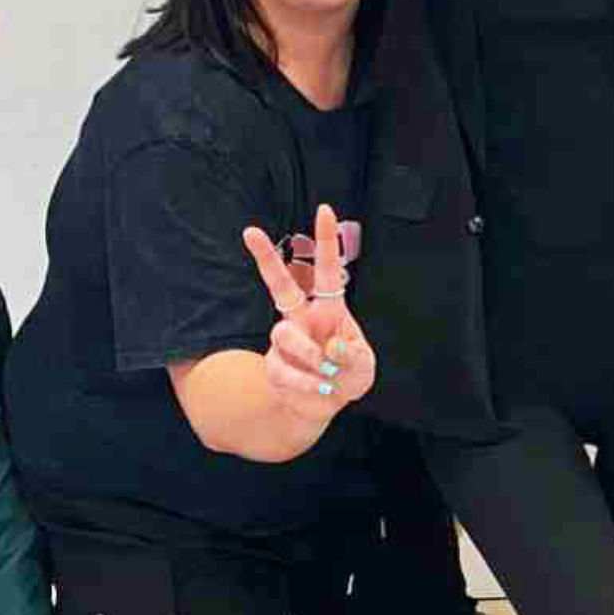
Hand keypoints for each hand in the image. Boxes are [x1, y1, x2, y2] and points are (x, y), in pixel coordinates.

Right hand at [240, 202, 375, 414]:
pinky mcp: (274, 366)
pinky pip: (285, 371)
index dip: (327, 241)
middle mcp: (303, 319)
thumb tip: (331, 347)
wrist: (326, 405)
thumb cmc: (348, 374)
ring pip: (284, 335)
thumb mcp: (363, 367)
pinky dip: (309, 383)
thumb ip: (353, 356)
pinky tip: (323, 389)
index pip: (328, 270)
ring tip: (328, 371)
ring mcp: (285, 342)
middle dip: (265, 258)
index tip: (325, 210)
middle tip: (250, 231)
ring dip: (309, 354)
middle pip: (280, 285)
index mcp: (329, 309)